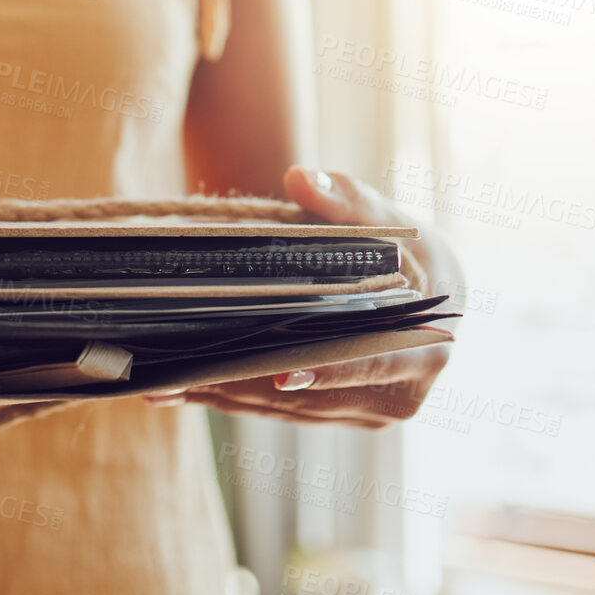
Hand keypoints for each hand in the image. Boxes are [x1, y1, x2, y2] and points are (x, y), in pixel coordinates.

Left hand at [145, 166, 462, 428]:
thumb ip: (349, 199)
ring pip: (286, 409)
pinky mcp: (334, 416)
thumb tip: (303, 179)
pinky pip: (277, 411)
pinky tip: (181, 386)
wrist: (418, 288)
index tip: (280, 370)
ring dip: (228, 395)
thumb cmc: (406, 251)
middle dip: (248, 383)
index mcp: (427, 349)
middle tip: (187, 372)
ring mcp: (365, 412)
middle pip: (314, 394)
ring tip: (167, 382)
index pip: (372, 363)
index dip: (327, 368)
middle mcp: (400, 394)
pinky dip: (231, 397)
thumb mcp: (388, 220)